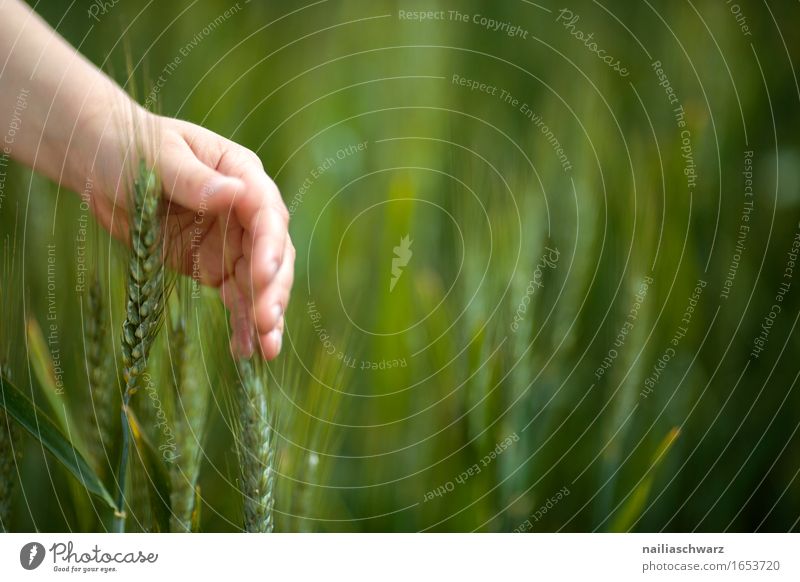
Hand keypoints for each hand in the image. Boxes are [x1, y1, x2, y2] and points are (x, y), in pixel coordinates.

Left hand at [88, 112, 293, 359]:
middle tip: (266, 321)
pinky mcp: (214, 266)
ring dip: (265, 314)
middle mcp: (245, 211)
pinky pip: (236, 298)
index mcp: (240, 174)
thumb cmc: (130, 147)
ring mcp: (232, 242)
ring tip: (267, 348)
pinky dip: (242, 324)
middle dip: (272, 289)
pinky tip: (246, 352)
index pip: (266, 213)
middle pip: (272, 253)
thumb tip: (233, 195)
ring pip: (261, 282)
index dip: (270, 246)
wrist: (102, 165)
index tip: (263, 275)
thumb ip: (193, 179)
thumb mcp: (157, 158)